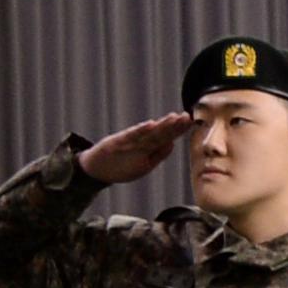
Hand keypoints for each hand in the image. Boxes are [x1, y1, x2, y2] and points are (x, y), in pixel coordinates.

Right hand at [78, 110, 197, 183]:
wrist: (95, 170)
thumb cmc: (122, 166)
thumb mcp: (144, 164)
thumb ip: (159, 154)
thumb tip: (173, 143)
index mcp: (148, 148)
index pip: (167, 137)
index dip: (179, 130)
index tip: (192, 122)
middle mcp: (140, 142)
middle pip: (160, 133)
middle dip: (174, 125)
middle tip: (187, 116)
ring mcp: (129, 142)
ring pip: (148, 133)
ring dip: (161, 125)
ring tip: (174, 117)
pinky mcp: (116, 143)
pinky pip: (131, 137)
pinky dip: (141, 131)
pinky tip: (151, 124)